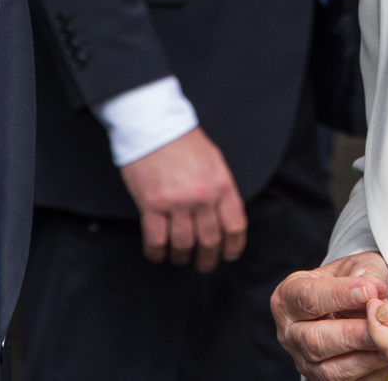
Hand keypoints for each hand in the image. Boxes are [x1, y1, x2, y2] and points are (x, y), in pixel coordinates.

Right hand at [118, 127, 246, 271]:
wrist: (153, 124)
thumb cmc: (183, 140)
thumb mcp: (214, 161)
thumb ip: (221, 189)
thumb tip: (223, 216)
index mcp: (222, 185)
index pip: (235, 227)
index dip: (233, 247)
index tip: (227, 255)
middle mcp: (203, 197)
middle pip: (210, 241)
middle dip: (207, 258)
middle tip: (202, 262)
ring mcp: (177, 203)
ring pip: (183, 245)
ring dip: (181, 256)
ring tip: (179, 256)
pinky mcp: (152, 205)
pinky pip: (157, 241)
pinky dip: (157, 252)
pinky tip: (157, 252)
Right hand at [273, 251, 387, 379]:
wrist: (358, 302)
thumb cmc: (353, 280)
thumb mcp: (359, 264)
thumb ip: (365, 272)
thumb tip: (373, 288)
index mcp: (289, 296)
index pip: (308, 298)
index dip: (339, 295)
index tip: (370, 291)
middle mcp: (289, 332)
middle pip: (314, 340)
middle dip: (351, 334)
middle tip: (380, 325)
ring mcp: (304, 360)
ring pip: (330, 370)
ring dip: (364, 358)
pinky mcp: (323, 379)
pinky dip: (371, 373)